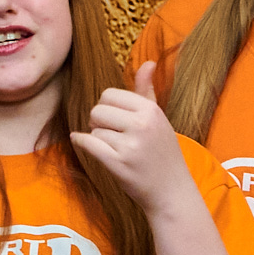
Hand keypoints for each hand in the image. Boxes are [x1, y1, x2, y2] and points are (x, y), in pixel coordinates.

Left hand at [68, 63, 183, 205]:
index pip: (110, 94)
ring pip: (94, 130)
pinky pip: (88, 144)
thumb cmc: (163, 153)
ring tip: (115, 149)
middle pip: (98, 110)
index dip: (107, 107)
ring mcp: (130, 145)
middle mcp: (142, 124)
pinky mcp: (118, 163)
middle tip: (112, 135)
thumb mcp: (159, 120)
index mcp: (151, 110)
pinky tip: (83, 143)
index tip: (115, 120)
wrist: (172, 192)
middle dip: (99, 122)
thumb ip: (147, 91)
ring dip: (98, 139)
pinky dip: (82, 143)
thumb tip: (148, 62)